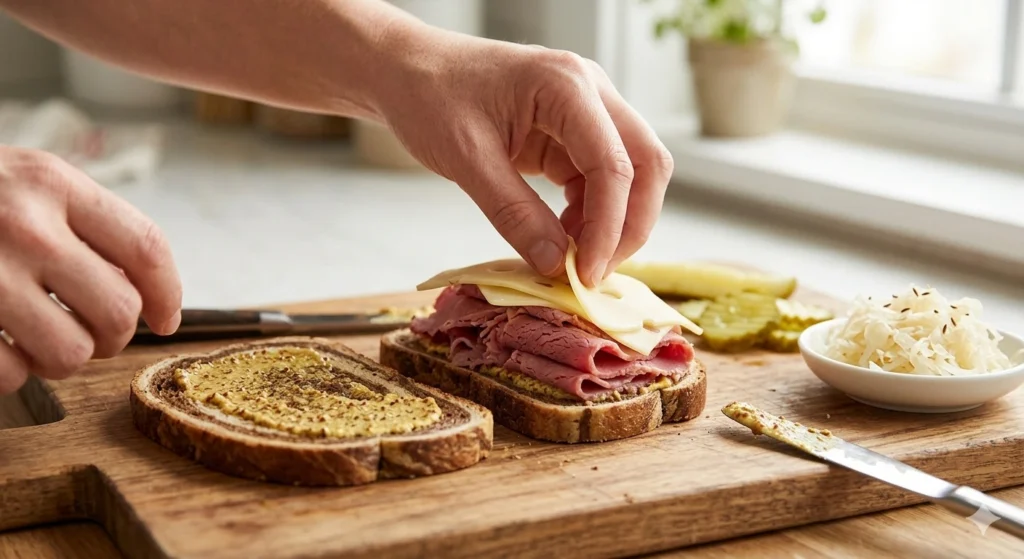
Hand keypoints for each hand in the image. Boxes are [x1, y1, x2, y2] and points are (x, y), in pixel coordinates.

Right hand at [0, 146, 181, 393]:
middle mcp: (21, 224)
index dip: (167, 293)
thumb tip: (148, 297)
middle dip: (112, 336)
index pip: (144, 247)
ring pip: (70, 353)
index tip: (165, 320)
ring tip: (36, 338)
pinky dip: (9, 374)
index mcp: (52, 183)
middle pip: (117, 312)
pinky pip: (9, 375)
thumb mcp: (26, 181)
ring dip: (62, 359)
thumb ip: (86, 224)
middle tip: (90, 332)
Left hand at [376, 30, 673, 286]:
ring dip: (611, 223)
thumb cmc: (428, 97)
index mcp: (566, 86)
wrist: (407, 69)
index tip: (584, 275)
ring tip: (569, 259)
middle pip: (647, 165)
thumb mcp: (465, 159)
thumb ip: (513, 213)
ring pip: (631, 174)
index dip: (608, 228)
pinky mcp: (574, 131)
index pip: (614, 165)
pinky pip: (601, 178)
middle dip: (629, 226)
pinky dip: (591, 214)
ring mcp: (587, 110)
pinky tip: (561, 237)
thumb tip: (554, 265)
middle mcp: (590, 91)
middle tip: (593, 273)